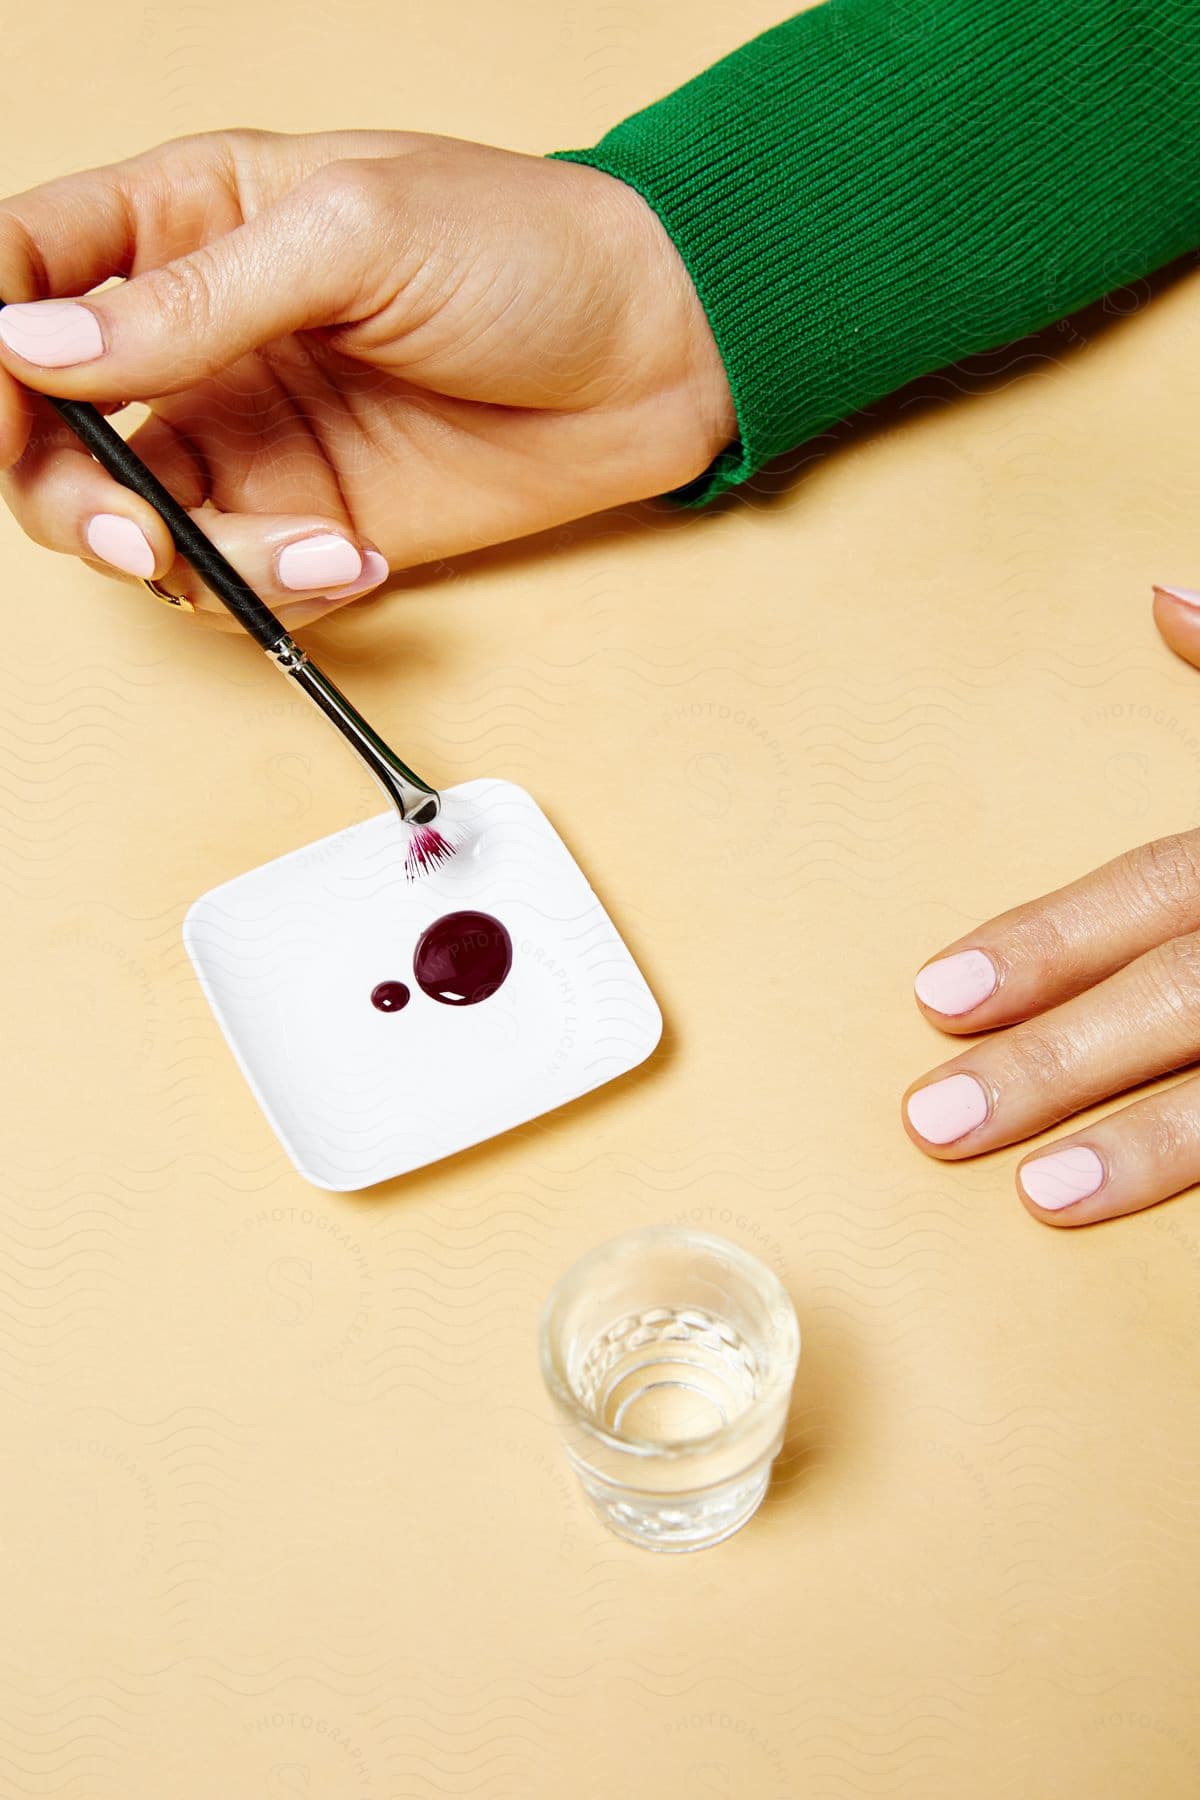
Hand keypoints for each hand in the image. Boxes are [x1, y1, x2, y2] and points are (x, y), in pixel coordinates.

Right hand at [0, 128, 734, 630]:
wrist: (653, 354)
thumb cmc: (524, 251)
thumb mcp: (353, 235)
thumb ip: (192, 297)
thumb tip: (32, 346)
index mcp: (183, 221)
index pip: (19, 273)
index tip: (12, 409)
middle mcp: (198, 337)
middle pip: (48, 430)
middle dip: (72, 496)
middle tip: (137, 534)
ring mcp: (250, 438)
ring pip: (134, 525)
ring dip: (193, 563)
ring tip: (305, 548)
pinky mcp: (308, 521)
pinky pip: (234, 582)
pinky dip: (273, 594)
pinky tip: (352, 560)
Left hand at [903, 827, 1199, 1225]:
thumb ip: (1164, 929)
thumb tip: (1012, 997)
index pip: (1154, 884)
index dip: (1046, 940)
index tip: (933, 993)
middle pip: (1181, 986)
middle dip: (1056, 1054)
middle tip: (935, 1119)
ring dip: (1142, 1139)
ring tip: (1040, 1190)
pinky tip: (1140, 1216)